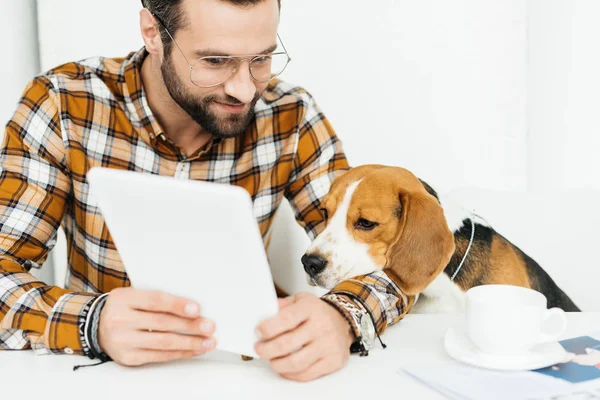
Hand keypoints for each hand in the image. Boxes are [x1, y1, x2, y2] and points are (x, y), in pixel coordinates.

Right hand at [98, 287, 215, 365]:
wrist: (96, 327)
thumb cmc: (124, 308)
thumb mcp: (135, 295)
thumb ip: (158, 299)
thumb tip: (193, 308)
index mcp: (124, 298)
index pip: (155, 300)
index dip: (177, 305)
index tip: (197, 309)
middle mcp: (120, 320)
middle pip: (161, 323)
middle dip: (189, 326)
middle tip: (209, 326)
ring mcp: (123, 341)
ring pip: (163, 342)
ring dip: (190, 343)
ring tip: (208, 341)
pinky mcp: (128, 357)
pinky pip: (159, 356)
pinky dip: (180, 353)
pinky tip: (194, 350)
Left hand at [254, 292, 353, 381]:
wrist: (343, 321)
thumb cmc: (318, 312)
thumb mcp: (301, 300)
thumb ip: (283, 304)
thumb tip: (267, 311)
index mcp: (310, 308)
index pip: (286, 319)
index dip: (268, 328)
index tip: (258, 332)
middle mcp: (321, 326)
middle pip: (286, 344)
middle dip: (266, 350)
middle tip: (260, 349)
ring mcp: (328, 345)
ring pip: (295, 363)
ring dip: (277, 364)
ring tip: (271, 360)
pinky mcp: (333, 361)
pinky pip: (306, 374)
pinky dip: (291, 374)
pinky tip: (285, 367)